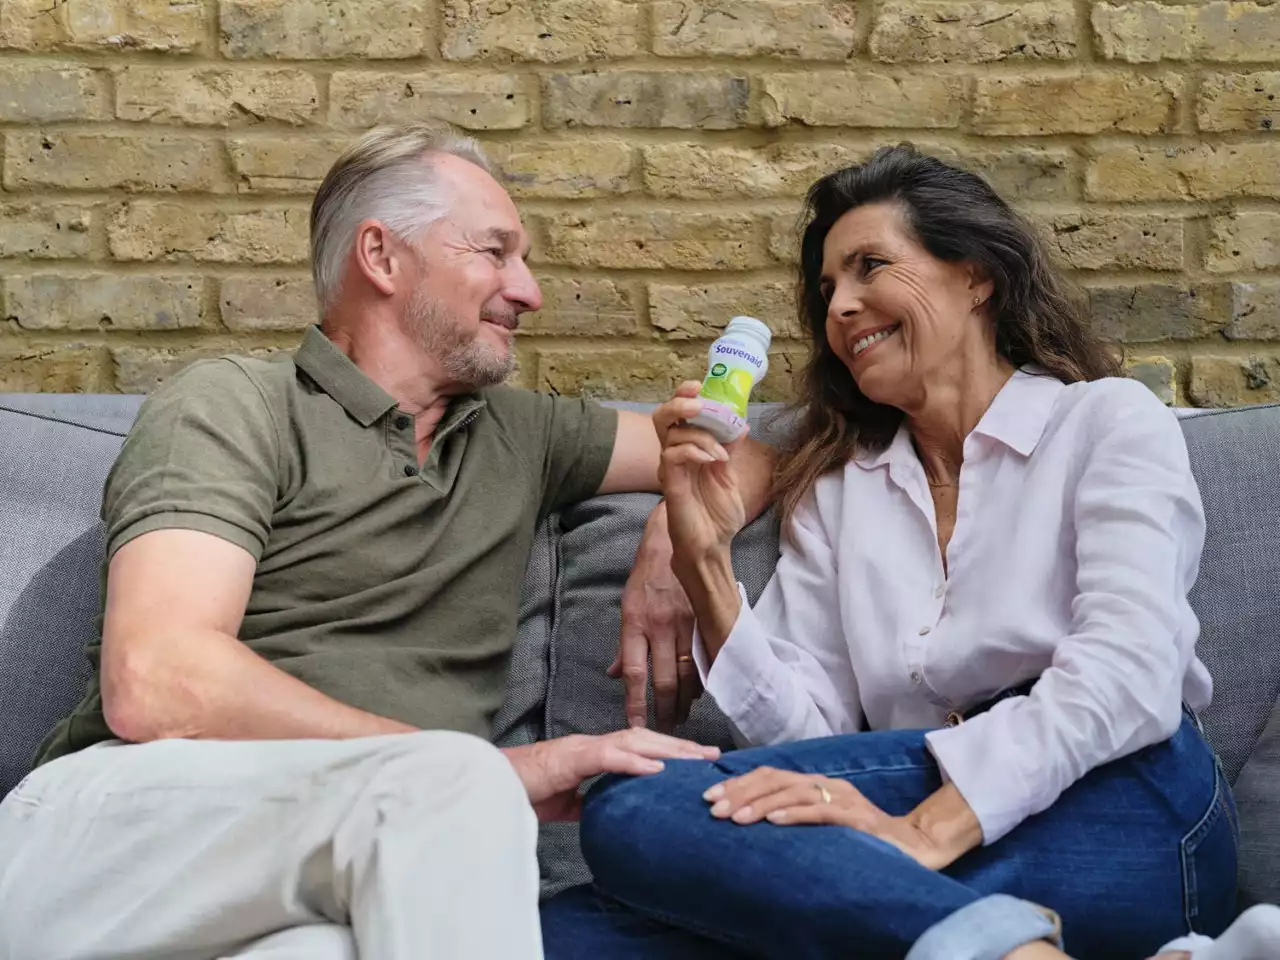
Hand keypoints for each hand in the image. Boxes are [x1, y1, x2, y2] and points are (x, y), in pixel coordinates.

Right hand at [503, 729, 719, 821]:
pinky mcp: (567, 759)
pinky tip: (656, 768)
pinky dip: (633, 761)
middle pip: (645, 739)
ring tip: (695, 760)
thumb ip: (585, 802)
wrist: (489, 787)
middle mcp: (590, 745)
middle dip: (681, 747)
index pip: (639, 747)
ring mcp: (580, 749)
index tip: (698, 761)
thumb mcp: (562, 803)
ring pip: (632, 741)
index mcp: (592, 753)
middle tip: (713, 756)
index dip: (670, 751)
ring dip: (667, 749)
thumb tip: (604, 811)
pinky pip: (606, 756)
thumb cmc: (520, 792)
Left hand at [610, 503, 699, 731]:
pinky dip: (705, 679)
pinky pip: (707, 657)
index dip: (636, 702)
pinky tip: (703, 692)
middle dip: (666, 709)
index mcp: (636, 624)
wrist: (674, 542)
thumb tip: (615, 674)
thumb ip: (624, 644)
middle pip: (665, 680)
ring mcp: (687, 624)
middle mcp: (661, 627)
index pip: (635, 673)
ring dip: (687, 700)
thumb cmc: (646, 577)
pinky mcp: (705, 620)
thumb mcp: (626, 607)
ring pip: (690, 673)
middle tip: (666, 728)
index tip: (636, 724)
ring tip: (683, 716)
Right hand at [653, 382, 747, 573]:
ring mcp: (670, 470)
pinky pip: (673, 456)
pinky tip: (713, 460)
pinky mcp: (671, 484)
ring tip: (720, 453)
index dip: (685, 397)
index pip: (678, 416)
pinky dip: (694, 451)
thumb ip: (730, 450)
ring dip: (701, 436)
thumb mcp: (730, 476)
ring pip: (671, 434)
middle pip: (662, 417)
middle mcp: (674, 457)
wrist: (712, 546)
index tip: (700, 387)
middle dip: (679, 403)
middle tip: (699, 403)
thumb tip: (740, 424)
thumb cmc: (716, 515)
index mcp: (688, 451)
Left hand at [702, 767, 967, 870]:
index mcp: (818, 784)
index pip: (771, 776)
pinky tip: (772, 822)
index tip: (711, 798)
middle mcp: (829, 785)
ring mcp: (844, 799)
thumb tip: (755, 820)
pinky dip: (794, 815)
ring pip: (793, 793)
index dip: (739, 784)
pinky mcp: (857, 818)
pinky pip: (821, 812)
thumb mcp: (824, 824)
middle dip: (740, 793)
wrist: (916, 848)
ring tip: (735, 818)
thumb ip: (797, 816)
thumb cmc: (865, 840)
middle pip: (776, 780)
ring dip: (760, 805)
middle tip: (713, 808)